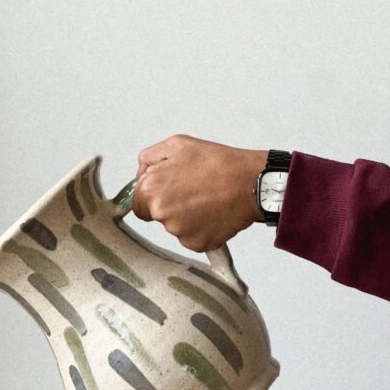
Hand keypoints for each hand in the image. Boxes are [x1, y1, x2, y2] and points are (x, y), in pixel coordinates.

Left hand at [131, 134, 266, 251]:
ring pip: (177, 227)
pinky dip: (202, 228)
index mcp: (151, 191)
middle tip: (193, 190)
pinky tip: (213, 212)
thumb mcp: (178, 144)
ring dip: (187, 217)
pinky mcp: (197, 244)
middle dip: (171, 205)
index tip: (169, 190)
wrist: (251, 183)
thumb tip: (141, 173)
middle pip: (158, 216)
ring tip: (207, 199)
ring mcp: (180, 232)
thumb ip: (150, 158)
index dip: (153, 196)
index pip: (138, 204)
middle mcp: (162, 215)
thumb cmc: (218, 163)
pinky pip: (193, 238)